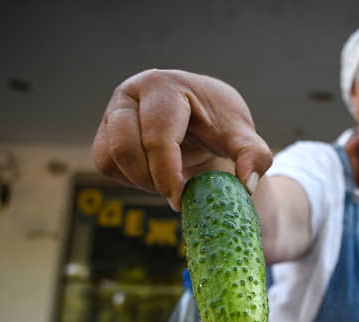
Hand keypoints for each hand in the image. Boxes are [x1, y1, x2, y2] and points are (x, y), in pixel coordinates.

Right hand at [93, 69, 272, 209]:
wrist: (203, 118)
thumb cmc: (221, 123)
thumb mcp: (243, 137)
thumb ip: (254, 156)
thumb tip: (246, 183)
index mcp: (165, 86)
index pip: (157, 136)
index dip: (167, 173)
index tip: (181, 199)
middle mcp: (132, 92)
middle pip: (124, 147)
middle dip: (151, 180)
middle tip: (178, 196)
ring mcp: (113, 110)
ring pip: (109, 157)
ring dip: (139, 180)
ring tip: (170, 181)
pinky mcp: (105, 130)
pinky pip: (104, 164)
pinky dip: (128, 179)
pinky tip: (155, 177)